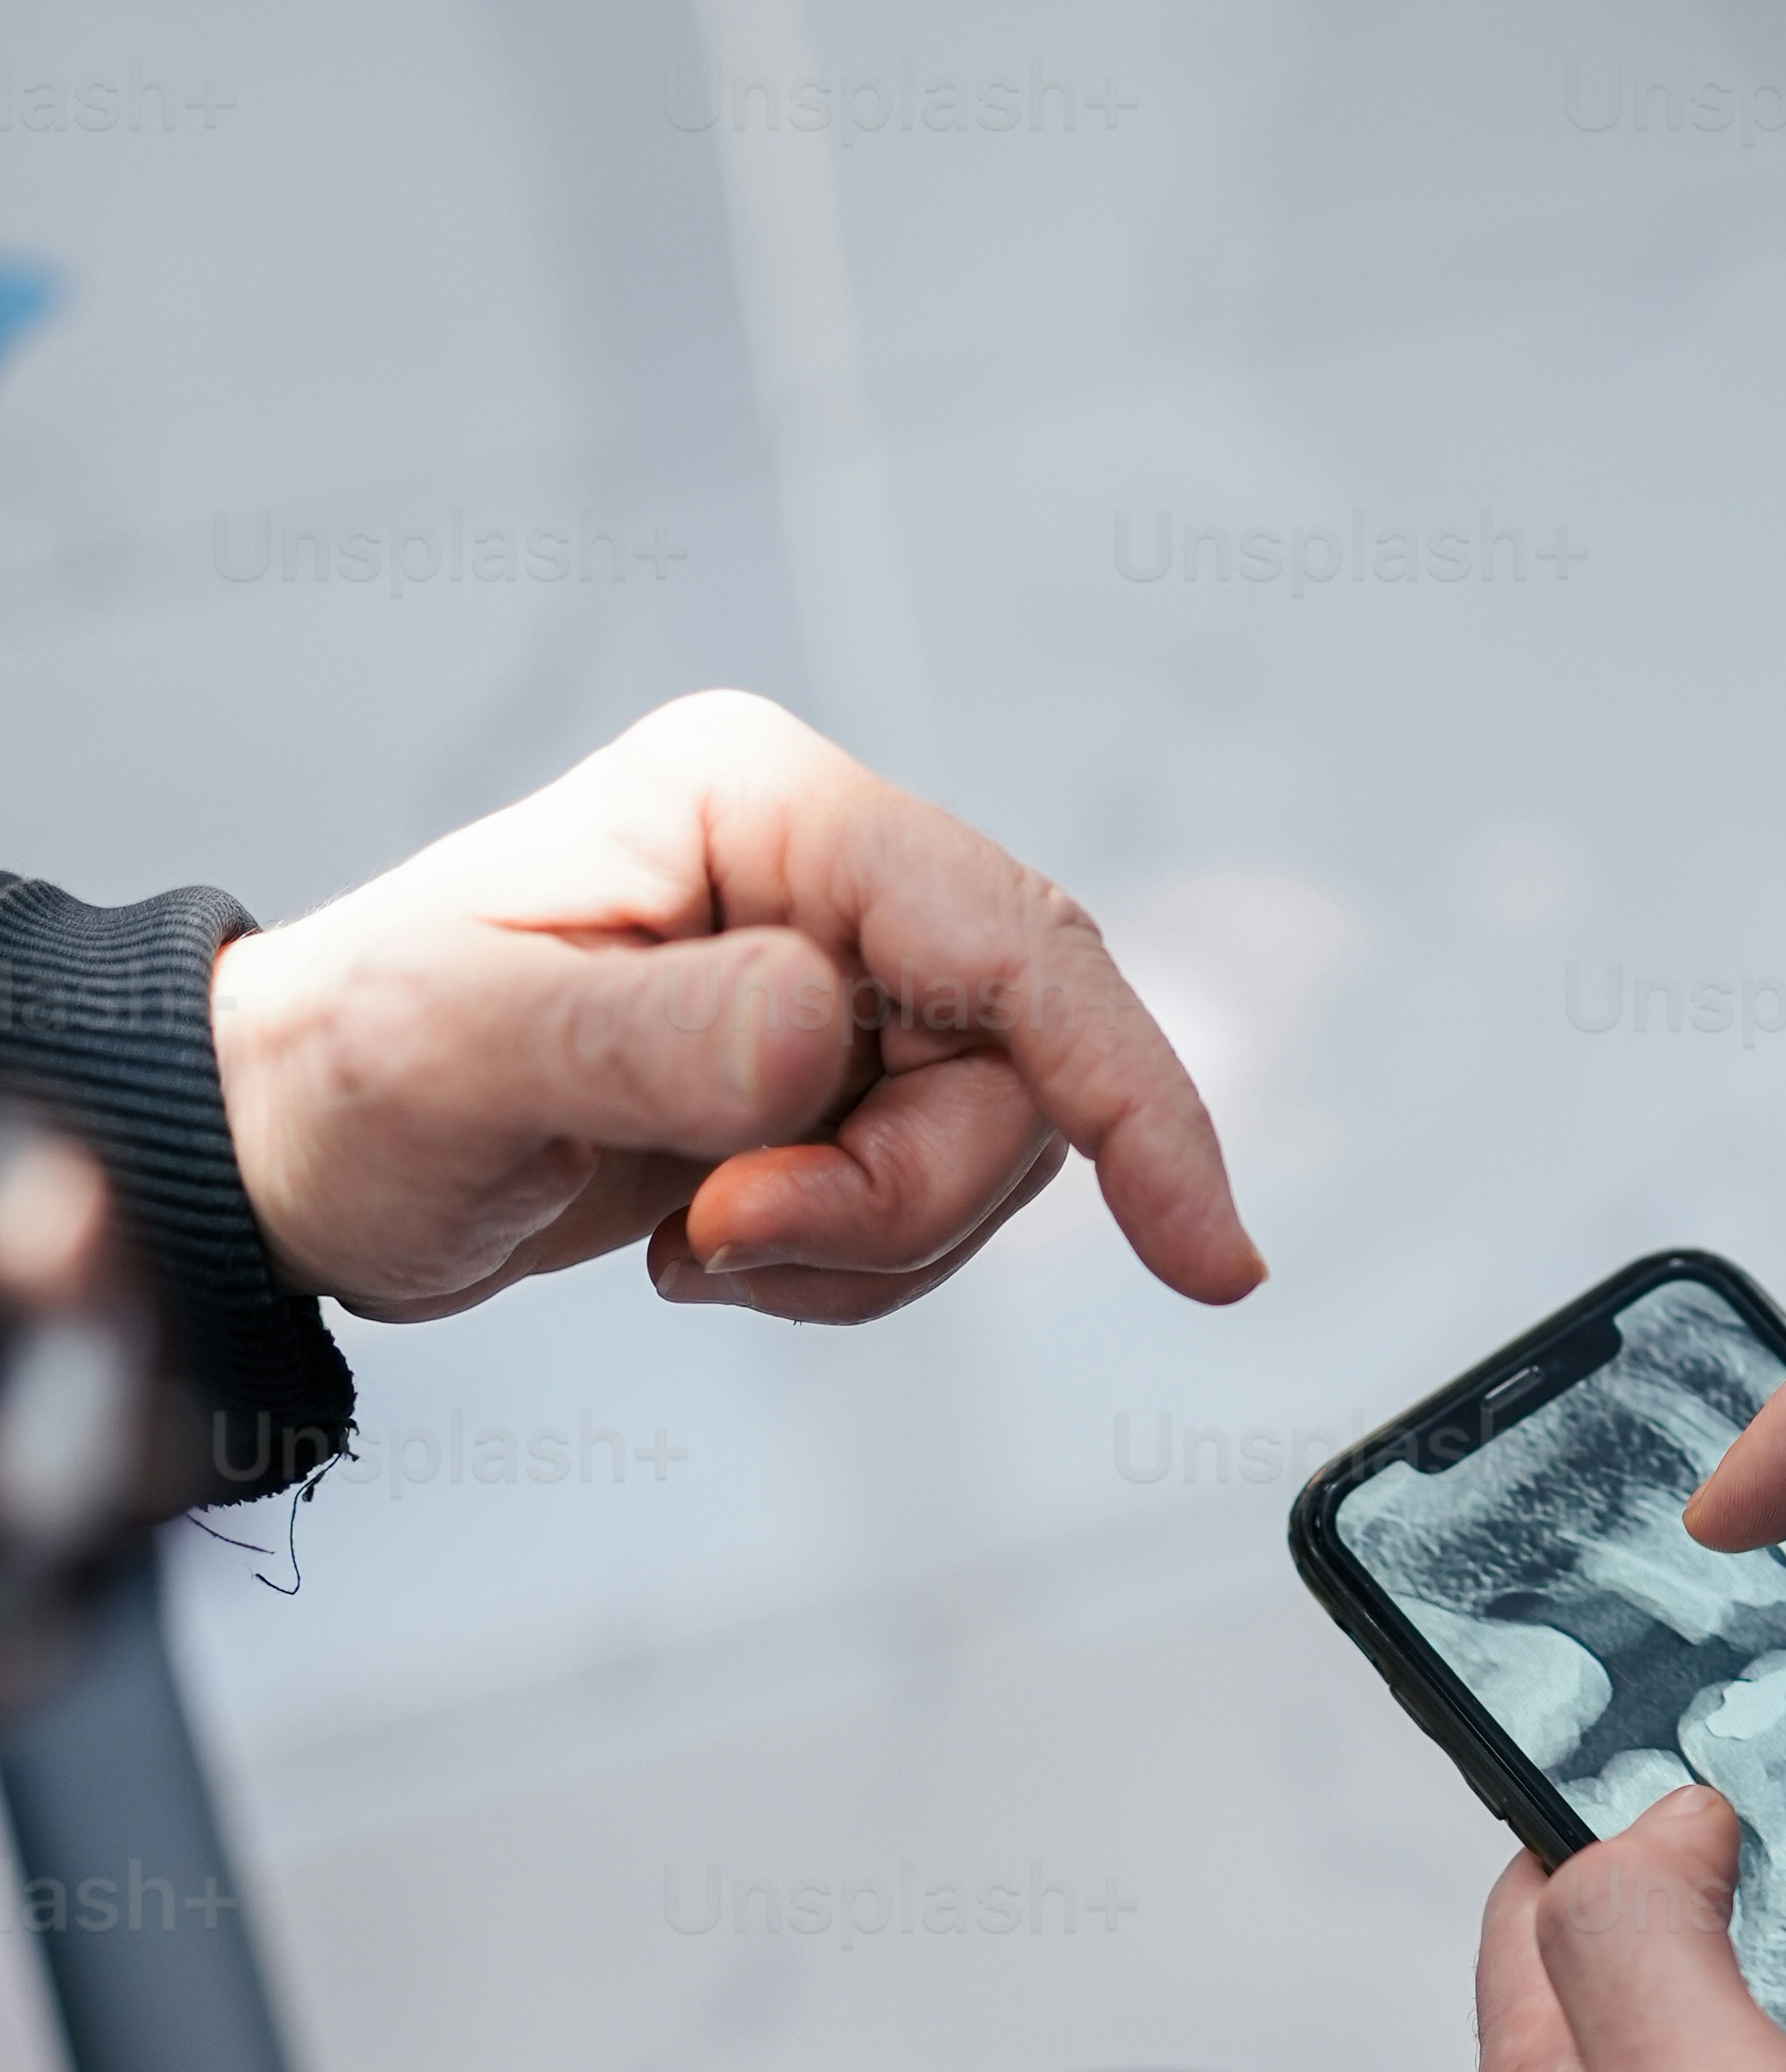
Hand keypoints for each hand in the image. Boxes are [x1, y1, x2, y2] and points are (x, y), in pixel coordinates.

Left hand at [204, 691, 1261, 1326]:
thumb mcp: (463, 1049)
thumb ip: (648, 1037)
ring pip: (996, 1152)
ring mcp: (848, 979)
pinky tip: (705, 1247)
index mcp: (763, 802)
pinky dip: (843, 1269)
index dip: (1132, 1097)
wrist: (299, 1157)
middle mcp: (829, 875)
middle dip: (897, 1198)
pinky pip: (936, 1209)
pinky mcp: (845, 1081)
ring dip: (862, 1245)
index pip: (1018, 944)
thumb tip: (818, 1035)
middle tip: (720, 1242)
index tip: (1202, 1252)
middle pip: (1023, 1069)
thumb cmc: (350, 1074)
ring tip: (687, 1243)